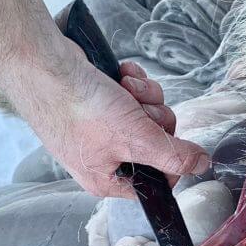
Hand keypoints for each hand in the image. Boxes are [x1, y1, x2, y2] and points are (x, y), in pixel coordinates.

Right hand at [13, 42, 208, 197]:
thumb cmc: (79, 108)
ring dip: (144, 96)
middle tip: (137, 110)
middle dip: (154, 118)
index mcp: (107, 180)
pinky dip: (132, 83)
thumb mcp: (134, 138)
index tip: (166, 139)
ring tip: (124, 89)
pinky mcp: (102, 103)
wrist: (44, 64)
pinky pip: (134, 95)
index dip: (171, 157)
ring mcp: (102, 128)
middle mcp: (104, 157)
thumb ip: (172, 155)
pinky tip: (120, 76)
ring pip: (149, 114)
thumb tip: (201, 165)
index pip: (158, 181)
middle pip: (158, 142)